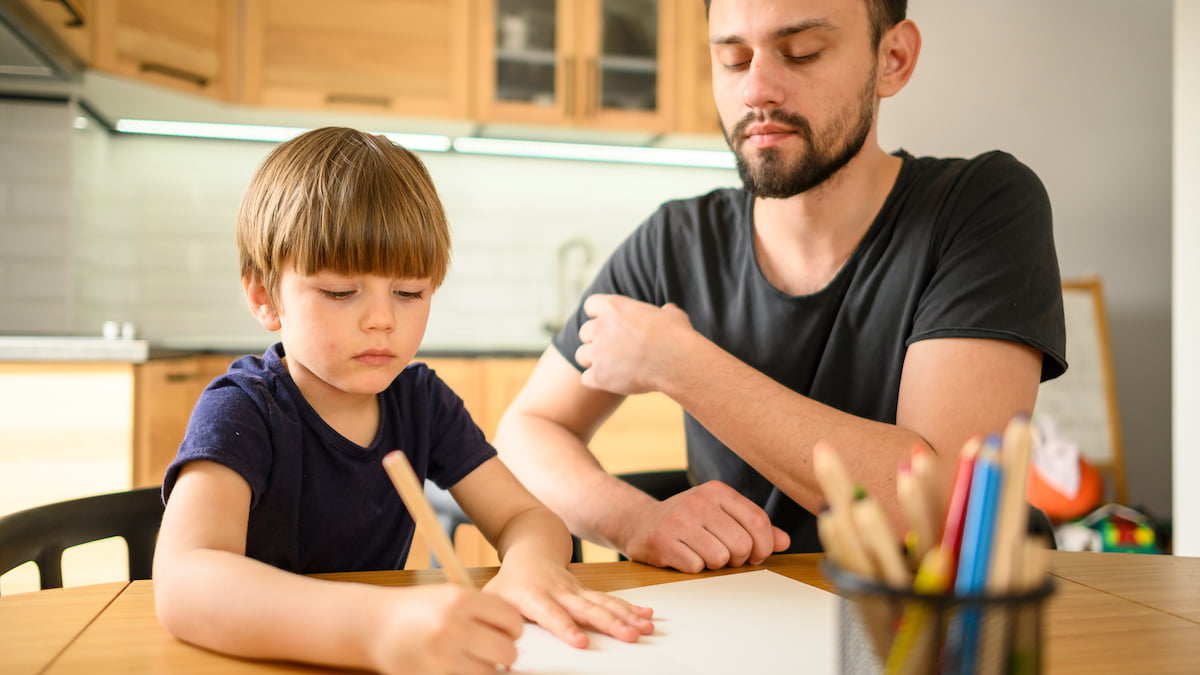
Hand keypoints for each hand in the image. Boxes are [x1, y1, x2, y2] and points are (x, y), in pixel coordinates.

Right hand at [368, 584, 522, 674]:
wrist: (373, 625)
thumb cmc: (416, 609)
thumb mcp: (450, 595)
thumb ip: (483, 611)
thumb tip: (515, 636)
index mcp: (460, 600)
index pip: (511, 619)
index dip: (513, 628)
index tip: (507, 632)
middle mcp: (453, 627)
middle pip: (506, 650)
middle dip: (505, 653)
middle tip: (495, 651)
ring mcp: (442, 656)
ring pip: (491, 674)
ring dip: (489, 670)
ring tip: (475, 660)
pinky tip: (461, 668)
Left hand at [484, 555, 653, 648]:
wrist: (531, 548)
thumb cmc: (510, 580)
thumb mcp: (493, 598)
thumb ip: (494, 621)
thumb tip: (494, 648)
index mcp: (534, 596)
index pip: (552, 615)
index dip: (566, 628)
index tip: (581, 642)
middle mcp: (560, 592)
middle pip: (587, 610)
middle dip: (610, 624)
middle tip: (630, 636)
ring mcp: (577, 589)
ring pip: (604, 603)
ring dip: (626, 616)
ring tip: (645, 628)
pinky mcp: (588, 590)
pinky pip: (611, 599)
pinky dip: (630, 607)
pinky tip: (647, 614)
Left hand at [575, 294, 693, 394]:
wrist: (677, 363)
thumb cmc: (677, 337)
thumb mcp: (672, 316)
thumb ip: (663, 311)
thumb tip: (668, 309)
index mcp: (614, 307)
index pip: (591, 305)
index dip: (598, 314)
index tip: (609, 323)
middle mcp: (600, 327)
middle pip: (584, 332)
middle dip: (596, 340)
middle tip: (614, 349)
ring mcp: (597, 352)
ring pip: (581, 355)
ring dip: (594, 361)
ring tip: (612, 367)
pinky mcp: (598, 376)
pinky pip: (586, 378)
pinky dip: (597, 381)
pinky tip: (613, 382)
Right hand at [619, 481, 790, 572]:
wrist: (639, 522)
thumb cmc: (687, 521)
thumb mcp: (721, 515)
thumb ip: (754, 527)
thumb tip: (784, 541)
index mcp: (717, 491)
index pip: (758, 521)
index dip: (763, 546)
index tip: (755, 555)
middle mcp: (698, 501)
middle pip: (742, 544)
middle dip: (738, 559)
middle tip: (726, 557)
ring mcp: (678, 520)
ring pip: (720, 558)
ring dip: (715, 565)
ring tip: (702, 554)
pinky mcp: (662, 540)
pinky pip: (696, 567)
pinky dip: (694, 568)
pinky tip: (684, 557)